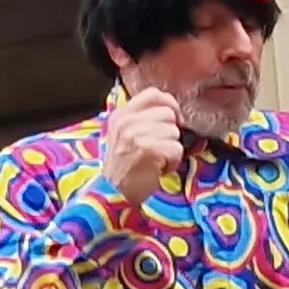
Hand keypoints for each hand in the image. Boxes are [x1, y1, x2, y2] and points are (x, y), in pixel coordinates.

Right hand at [99, 86, 185, 200]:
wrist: (113, 193)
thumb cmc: (123, 167)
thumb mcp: (124, 135)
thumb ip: (142, 119)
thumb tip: (172, 112)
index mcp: (122, 115)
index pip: (153, 94)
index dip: (169, 104)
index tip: (173, 119)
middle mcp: (127, 121)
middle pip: (168, 113)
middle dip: (170, 132)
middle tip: (159, 148)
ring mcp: (137, 135)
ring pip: (174, 132)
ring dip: (171, 150)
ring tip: (156, 160)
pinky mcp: (149, 149)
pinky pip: (176, 149)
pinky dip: (172, 163)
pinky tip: (158, 169)